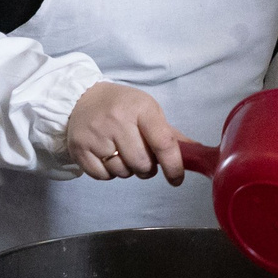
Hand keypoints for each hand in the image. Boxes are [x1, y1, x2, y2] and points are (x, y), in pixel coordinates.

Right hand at [64, 83, 188, 182]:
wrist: (81, 98)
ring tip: (121, 152)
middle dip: (146, 168)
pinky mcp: (79, 148)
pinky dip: (108, 172)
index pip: (163, 143)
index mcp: (141, 108)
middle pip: (142, 164)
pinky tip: (106, 155)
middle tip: (141, 157)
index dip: (174, 166)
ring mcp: (96, 135)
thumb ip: (170, 135)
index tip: (176, 178)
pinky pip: (103, 176)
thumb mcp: (147, 111)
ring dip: (127, 170)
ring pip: (122, 172)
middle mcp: (117, 120)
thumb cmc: (121, 106)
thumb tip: (198, 154)